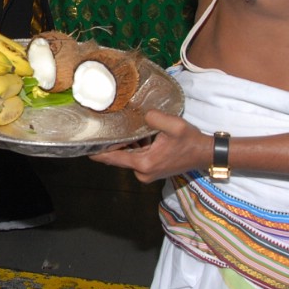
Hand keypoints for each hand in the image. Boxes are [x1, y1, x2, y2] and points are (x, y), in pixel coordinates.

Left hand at [89, 111, 209, 182]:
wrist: (205, 154)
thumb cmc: (190, 141)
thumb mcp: (174, 125)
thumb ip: (154, 118)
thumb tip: (142, 114)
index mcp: (144, 163)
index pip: (112, 158)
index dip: (97, 152)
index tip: (84, 145)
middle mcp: (142, 172)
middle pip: (117, 159)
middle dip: (110, 146)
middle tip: (99, 130)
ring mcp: (146, 174)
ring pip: (126, 158)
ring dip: (124, 146)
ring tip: (116, 129)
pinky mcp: (151, 171)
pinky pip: (135, 159)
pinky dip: (133, 149)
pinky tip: (135, 136)